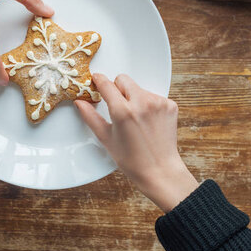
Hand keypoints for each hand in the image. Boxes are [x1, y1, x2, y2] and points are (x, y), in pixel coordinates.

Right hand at [75, 74, 198, 211]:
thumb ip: (90, 117)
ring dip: (134, 97)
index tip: (96, 80)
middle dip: (117, 89)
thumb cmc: (132, 159)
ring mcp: (158, 103)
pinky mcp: (170, 105)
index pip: (107, 84)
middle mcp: (142, 103)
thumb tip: (80, 102)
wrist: (160, 170)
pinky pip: (154, 96)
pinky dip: (149, 104)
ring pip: (139, 88)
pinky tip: (148, 121)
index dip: (99, 81)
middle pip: (123, 80)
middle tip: (118, 106)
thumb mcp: (106, 138)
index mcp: (123, 111)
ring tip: (136, 119)